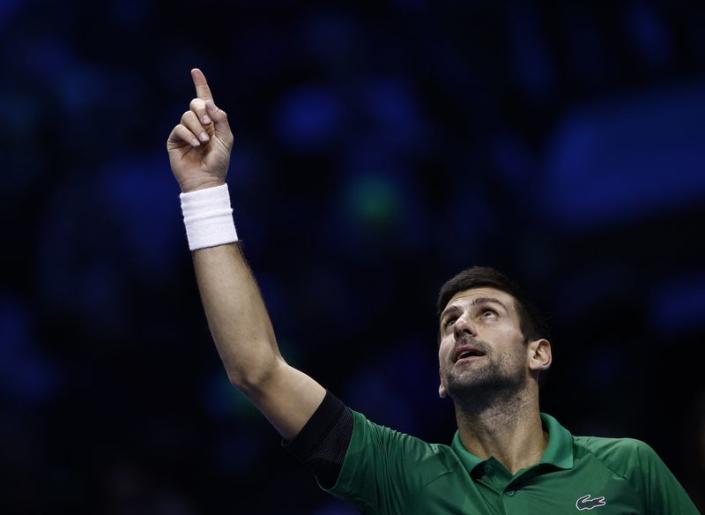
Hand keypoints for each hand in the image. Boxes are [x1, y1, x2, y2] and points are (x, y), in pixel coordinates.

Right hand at [166, 68, 233, 192]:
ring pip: (187, 116)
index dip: (200, 85)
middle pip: (194, 104)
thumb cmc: (218, 162)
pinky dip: (189, 134)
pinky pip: (179, 128)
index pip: (204, 99)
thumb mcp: (226, 139)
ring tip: (203, 142)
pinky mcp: (174, 140)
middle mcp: (197, 124)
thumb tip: (209, 103)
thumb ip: (221, 119)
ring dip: (197, 127)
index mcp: (211, 122)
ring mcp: (185, 132)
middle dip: (201, 110)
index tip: (195, 71)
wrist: (206, 180)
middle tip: (208, 123)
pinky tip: (195, 144)